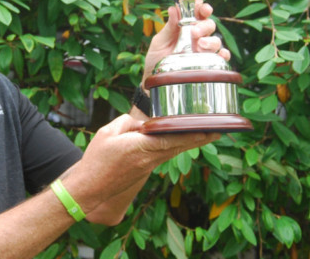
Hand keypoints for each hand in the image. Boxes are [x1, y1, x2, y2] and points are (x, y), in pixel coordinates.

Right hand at [65, 112, 218, 209]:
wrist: (91, 188)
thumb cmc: (96, 160)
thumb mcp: (107, 133)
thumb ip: (127, 123)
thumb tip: (142, 124)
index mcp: (139, 147)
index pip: (171, 138)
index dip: (192, 133)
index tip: (209, 127)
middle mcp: (149, 158)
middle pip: (179, 146)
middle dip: (200, 138)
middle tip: (218, 131)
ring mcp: (148, 167)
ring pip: (174, 151)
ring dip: (190, 142)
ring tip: (205, 134)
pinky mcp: (145, 171)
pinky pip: (165, 156)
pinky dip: (176, 147)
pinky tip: (181, 142)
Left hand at [141, 1, 229, 88]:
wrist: (154, 78)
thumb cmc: (156, 57)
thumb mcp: (159, 41)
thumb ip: (168, 27)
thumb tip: (173, 9)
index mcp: (185, 26)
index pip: (197, 13)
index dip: (202, 7)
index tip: (202, 7)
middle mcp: (196, 36)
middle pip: (209, 24)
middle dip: (204, 25)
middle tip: (195, 32)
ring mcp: (202, 50)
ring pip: (215, 40)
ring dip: (211, 40)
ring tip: (200, 45)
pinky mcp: (207, 63)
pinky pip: (221, 57)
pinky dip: (224, 54)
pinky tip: (220, 55)